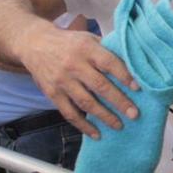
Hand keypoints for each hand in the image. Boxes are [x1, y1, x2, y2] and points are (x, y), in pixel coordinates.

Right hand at [19, 25, 138, 138]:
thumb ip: (108, 50)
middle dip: (119, 102)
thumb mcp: (89, 38)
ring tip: (119, 126)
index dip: (124, 76)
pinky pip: (69, 113)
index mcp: (87, 49)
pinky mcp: (52, 94)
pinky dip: (83, 126)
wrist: (34, 44)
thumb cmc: (70, 43)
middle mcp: (74, 65)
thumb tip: (135, 64)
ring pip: (86, 102)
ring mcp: (62, 81)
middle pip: (100, 86)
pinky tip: (97, 134)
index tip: (139, 88)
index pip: (109, 63)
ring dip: (104, 116)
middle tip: (134, 114)